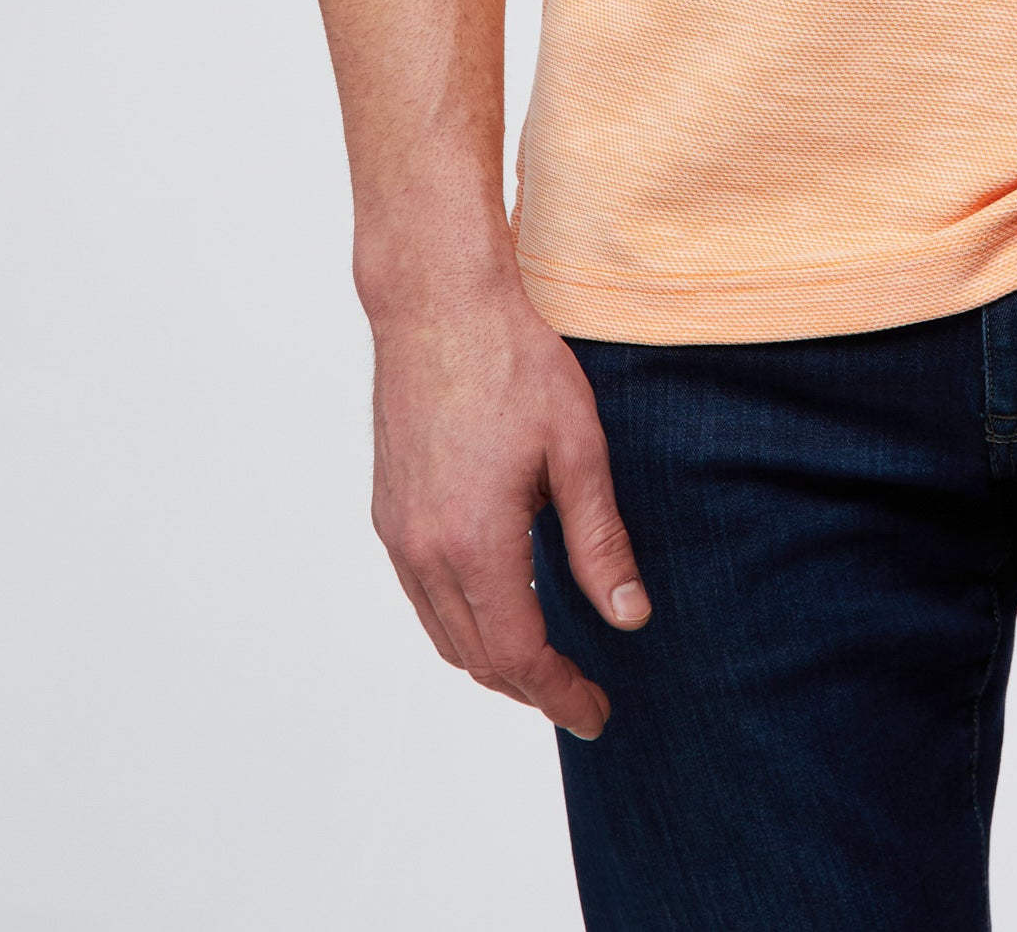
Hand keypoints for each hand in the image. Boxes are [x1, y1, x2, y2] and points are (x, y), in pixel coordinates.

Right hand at [369, 281, 648, 737]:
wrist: (437, 304)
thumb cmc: (513, 362)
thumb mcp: (577, 450)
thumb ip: (600, 542)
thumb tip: (629, 617)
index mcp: (475, 542)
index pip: (518, 656)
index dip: (561, 694)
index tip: (597, 713)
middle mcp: (424, 551)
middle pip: (476, 658)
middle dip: (531, 687)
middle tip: (582, 695)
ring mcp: (397, 533)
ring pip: (443, 633)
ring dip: (493, 659)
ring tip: (547, 661)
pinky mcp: (387, 511)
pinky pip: (421, 596)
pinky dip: (461, 621)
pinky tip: (499, 605)